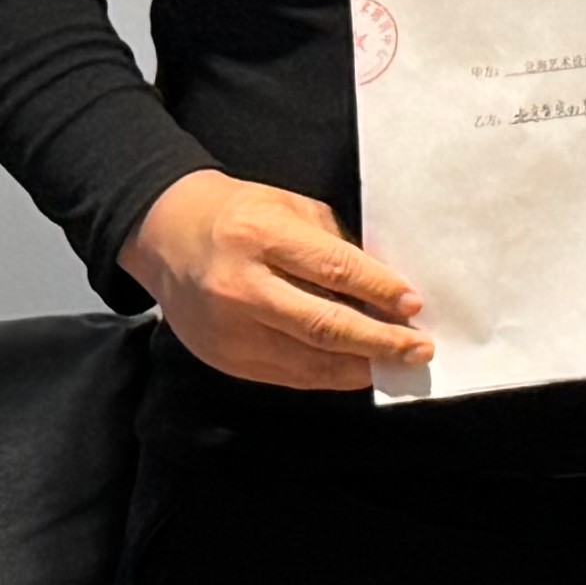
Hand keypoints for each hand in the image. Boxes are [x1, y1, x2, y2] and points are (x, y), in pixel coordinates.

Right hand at [120, 171, 431, 390]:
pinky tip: (357, 369)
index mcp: (260, 236)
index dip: (379, 290)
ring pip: (308, 360)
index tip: (414, 305)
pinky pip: (288, 375)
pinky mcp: (225, 359)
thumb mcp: (288, 208)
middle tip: (419, 347)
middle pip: (324, 325)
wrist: (166, 237)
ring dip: (360, 366)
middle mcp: (242, 287)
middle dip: (380, 341)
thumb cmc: (238, 215)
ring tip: (397, 363)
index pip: (333, 269)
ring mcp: (231, 330)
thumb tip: (384, 288)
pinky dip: (329, 376)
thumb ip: (332, 246)